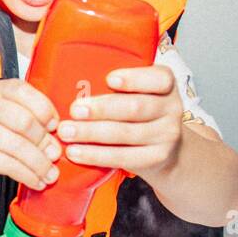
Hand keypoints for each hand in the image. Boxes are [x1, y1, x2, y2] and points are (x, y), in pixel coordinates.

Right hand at [0, 79, 60, 186]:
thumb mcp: (4, 114)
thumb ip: (29, 119)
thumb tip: (57, 143)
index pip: (26, 94)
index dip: (46, 111)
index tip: (55, 128)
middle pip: (25, 122)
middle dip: (45, 142)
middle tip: (54, 156)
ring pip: (19, 147)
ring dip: (39, 164)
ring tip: (50, 174)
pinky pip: (9, 165)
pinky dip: (27, 176)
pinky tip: (36, 181)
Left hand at [58, 65, 182, 175]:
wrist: (166, 150)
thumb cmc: (138, 113)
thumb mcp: (137, 93)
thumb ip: (114, 87)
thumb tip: (68, 81)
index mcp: (166, 85)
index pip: (159, 78)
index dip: (134, 79)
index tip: (109, 79)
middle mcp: (171, 108)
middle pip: (135, 107)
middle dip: (101, 109)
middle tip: (74, 110)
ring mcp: (167, 135)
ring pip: (126, 133)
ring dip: (91, 133)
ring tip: (66, 132)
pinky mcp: (156, 158)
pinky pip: (122, 156)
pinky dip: (95, 155)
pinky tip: (75, 152)